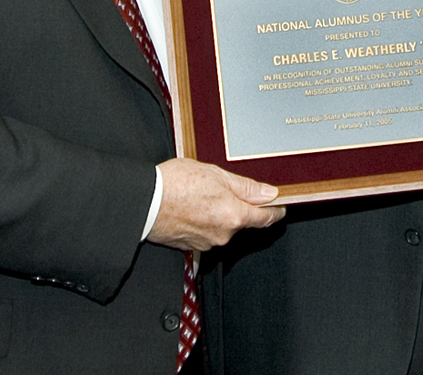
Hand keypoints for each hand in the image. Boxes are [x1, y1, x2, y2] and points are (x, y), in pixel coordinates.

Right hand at [147, 159, 284, 251]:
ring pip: (224, 227)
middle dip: (239, 206)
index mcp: (234, 215)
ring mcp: (207, 243)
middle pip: (243, 221)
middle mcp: (224, 234)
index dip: (276, 210)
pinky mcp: (192, 247)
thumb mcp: (216, 175)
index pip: (267, 218)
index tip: (279, 204)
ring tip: (202, 194)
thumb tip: (268, 193)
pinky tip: (193, 206)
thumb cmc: (175, 184)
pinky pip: (207, 233)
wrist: (143, 202)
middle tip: (225, 188)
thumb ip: (245, 187)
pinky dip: (205, 221)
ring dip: (220, 213)